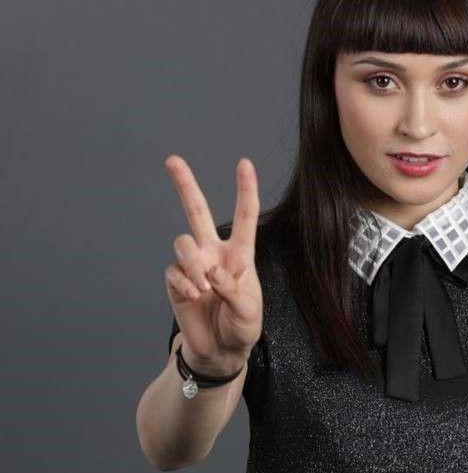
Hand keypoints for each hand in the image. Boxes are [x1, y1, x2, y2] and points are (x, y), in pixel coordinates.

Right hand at [163, 155, 262, 375]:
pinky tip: (194, 297)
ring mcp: (193, 265)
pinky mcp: (175, 282)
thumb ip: (234, 290)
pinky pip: (173, 272)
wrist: (219, 351)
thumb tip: (211, 273)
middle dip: (185, 185)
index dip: (245, 190)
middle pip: (197, 211)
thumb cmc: (241, 327)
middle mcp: (213, 252)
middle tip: (172, 160)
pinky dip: (184, 285)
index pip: (244, 216)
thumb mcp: (249, 311)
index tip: (244, 163)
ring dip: (193, 264)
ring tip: (203, 288)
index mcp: (240, 254)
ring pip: (183, 242)